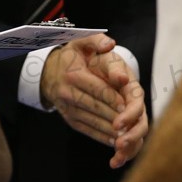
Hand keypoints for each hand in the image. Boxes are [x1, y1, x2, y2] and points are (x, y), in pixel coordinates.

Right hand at [41, 36, 144, 162]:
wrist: (47, 73)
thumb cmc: (72, 57)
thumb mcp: (81, 42)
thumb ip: (97, 40)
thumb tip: (110, 45)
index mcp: (73, 74)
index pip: (97, 89)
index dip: (112, 98)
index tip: (126, 106)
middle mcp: (67, 93)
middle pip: (96, 107)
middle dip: (115, 117)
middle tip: (133, 124)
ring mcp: (67, 108)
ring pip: (93, 122)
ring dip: (111, 131)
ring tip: (129, 136)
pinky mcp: (70, 119)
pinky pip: (88, 130)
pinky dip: (103, 136)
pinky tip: (117, 140)